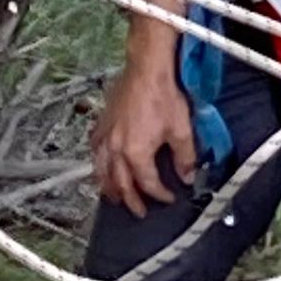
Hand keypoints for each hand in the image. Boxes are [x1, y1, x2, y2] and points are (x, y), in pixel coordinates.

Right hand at [92, 50, 197, 215]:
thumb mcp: (181, 130)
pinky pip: (94, 150)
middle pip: (120, 183)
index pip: (148, 183)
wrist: (147, 69)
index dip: (160, 194)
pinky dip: (97, 163)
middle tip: (139, 211)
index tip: (169, 198)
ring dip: (108, 187)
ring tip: (115, 198)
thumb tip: (187, 176)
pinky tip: (100, 166)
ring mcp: (105, 136)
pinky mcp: (101, 124)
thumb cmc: (164, 96)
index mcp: (136, 153)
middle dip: (130, 200)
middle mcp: (116, 148)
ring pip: (101, 170)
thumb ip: (185, 158)